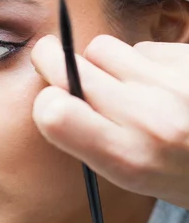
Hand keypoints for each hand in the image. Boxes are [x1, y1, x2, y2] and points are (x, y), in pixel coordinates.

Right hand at [31, 34, 188, 208]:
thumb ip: (93, 138)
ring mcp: (175, 82)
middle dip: (54, 59)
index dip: (46, 101)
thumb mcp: (136, 176)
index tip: (51, 99)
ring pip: (103, 48)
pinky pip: (145, 46)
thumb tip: (58, 92)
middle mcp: (151, 117)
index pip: (56, 113)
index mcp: (129, 158)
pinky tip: (164, 81)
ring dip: (104, 61)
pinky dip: (145, 60)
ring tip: (128, 83)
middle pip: (72, 65)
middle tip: (53, 58)